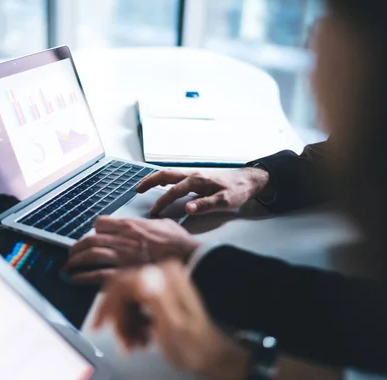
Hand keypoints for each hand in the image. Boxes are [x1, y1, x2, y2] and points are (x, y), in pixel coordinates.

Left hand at [64, 216, 199, 283]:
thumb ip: (150, 222)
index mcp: (130, 225)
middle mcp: (122, 239)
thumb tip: (149, 222)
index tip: (93, 237)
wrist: (188, 258)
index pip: (100, 223)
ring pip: (90, 255)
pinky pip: (97, 275)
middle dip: (77, 247)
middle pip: (90, 239)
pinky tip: (75, 279)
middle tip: (71, 253)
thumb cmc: (179, 243)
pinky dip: (83, 277)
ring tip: (68, 266)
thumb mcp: (164, 224)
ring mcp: (122, 257)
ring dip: (75, 261)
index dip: (94, 231)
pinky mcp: (125, 274)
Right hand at [93, 261, 248, 378]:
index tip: (100, 324)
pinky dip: (133, 324)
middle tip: (122, 341)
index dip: (107, 305)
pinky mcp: (159, 293)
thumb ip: (157, 298)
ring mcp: (160, 282)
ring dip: (126, 325)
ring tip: (134, 344)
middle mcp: (162, 273)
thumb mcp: (172, 324)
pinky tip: (141, 338)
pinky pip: (134, 306)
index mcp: (164, 275)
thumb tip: (142, 275)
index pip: (121, 283)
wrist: (210, 356)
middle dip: (119, 320)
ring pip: (126, 300)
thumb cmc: (194, 345)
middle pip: (122, 292)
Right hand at [136, 167, 269, 215]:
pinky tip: (161, 184)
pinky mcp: (197, 176)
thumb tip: (187, 209)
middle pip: (166, 175)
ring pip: (169, 174)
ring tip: (142, 186)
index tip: (153, 212)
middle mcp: (193, 174)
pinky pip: (175, 176)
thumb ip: (205, 205)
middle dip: (149, 181)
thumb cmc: (238, 191)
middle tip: (137, 190)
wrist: (249, 179)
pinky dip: (164, 178)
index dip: (162, 201)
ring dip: (155, 178)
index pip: (174, 191)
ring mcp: (194, 174)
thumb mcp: (225, 201)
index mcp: (197, 180)